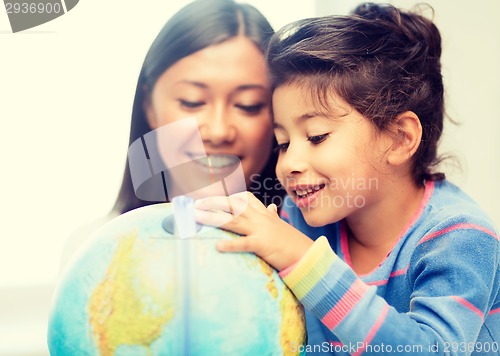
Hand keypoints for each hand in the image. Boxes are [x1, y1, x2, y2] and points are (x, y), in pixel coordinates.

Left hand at [194, 192, 312, 270]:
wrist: (307, 255)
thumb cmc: (292, 242)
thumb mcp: (280, 225)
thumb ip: (271, 216)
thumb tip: (270, 208)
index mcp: (264, 214)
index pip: (245, 198)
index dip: (229, 197)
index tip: (214, 198)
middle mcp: (260, 218)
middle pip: (234, 206)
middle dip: (214, 203)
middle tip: (197, 204)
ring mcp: (261, 230)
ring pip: (233, 221)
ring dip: (213, 218)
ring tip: (197, 217)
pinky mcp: (262, 245)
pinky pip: (243, 244)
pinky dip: (230, 244)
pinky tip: (217, 246)